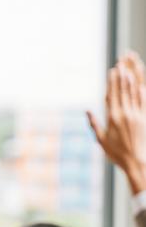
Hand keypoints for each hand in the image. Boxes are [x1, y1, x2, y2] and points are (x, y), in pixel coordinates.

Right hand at [88, 57, 145, 193]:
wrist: (136, 161)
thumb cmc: (116, 153)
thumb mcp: (100, 140)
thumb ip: (94, 124)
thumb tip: (87, 110)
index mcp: (112, 118)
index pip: (112, 96)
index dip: (112, 83)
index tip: (112, 71)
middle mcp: (125, 114)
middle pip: (123, 92)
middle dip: (121, 78)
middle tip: (121, 65)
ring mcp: (136, 116)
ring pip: (133, 95)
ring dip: (131, 82)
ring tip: (129, 71)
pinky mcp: (144, 119)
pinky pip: (143, 103)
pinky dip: (142, 94)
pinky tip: (141, 86)